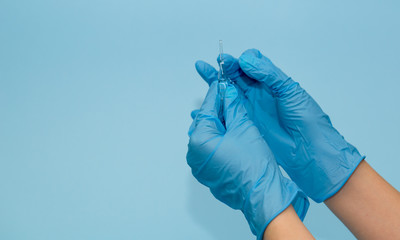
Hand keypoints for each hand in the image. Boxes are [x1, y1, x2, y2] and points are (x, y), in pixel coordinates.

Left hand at [186, 81, 308, 238]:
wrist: (263, 196)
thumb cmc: (253, 166)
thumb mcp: (244, 127)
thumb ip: (233, 106)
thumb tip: (228, 92)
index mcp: (198, 141)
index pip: (206, 108)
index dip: (217, 93)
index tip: (222, 81)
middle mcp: (194, 155)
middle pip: (206, 122)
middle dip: (219, 108)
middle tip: (230, 95)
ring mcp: (201, 166)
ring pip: (210, 136)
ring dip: (222, 123)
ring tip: (234, 111)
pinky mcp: (210, 173)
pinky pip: (213, 149)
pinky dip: (222, 138)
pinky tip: (234, 130)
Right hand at [195, 49, 364, 202]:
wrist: (310, 150)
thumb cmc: (306, 118)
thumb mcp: (289, 90)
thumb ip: (268, 73)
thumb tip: (246, 59)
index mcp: (270, 82)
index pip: (249, 66)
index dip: (236, 62)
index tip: (225, 62)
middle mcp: (259, 94)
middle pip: (235, 78)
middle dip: (220, 71)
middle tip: (203, 67)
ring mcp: (252, 109)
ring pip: (229, 94)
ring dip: (214, 88)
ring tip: (201, 81)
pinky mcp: (247, 124)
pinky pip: (228, 114)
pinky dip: (216, 110)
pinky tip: (205, 110)